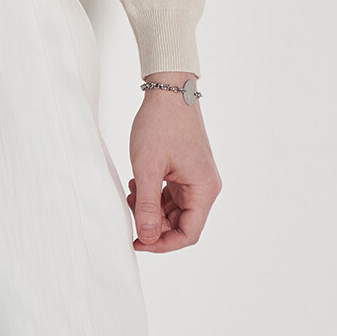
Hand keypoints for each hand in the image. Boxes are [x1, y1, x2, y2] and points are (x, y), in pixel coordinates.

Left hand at [128, 94, 221, 255]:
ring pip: (174, 211)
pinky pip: (171, 196)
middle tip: (131, 209)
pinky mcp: (187, 172)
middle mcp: (206, 187)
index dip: (162, 244)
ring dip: (151, 208)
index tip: (137, 241)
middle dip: (153, 223)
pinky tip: (139, 183)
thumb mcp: (148, 168)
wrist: (169, 91)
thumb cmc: (161, 124)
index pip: (188, 234)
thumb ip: (147, 206)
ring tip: (133, 191)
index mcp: (204, 189)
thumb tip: (146, 237)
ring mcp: (197, 179)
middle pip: (181, 224)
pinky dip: (153, 196)